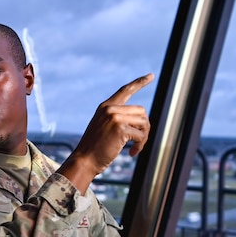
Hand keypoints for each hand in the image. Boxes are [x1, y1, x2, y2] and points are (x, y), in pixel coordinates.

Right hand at [57, 73, 153, 192]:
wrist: (84, 161)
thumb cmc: (94, 149)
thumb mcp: (104, 128)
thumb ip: (119, 120)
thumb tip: (143, 120)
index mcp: (105, 107)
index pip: (125, 90)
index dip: (139, 82)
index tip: (150, 75)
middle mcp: (110, 109)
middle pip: (141, 112)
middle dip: (144, 128)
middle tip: (138, 142)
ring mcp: (115, 117)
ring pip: (144, 122)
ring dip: (144, 138)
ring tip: (134, 148)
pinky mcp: (120, 129)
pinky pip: (141, 135)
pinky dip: (140, 146)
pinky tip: (132, 153)